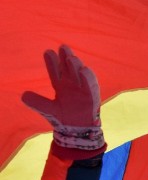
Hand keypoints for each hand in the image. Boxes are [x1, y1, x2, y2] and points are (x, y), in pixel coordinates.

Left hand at [22, 45, 104, 160]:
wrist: (77, 132)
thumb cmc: (63, 119)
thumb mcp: (48, 109)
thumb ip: (37, 102)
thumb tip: (23, 95)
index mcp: (61, 86)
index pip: (56, 72)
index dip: (52, 62)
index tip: (48, 52)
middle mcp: (72, 85)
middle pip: (69, 68)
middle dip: (66, 58)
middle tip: (63, 47)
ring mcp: (83, 90)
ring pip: (80, 74)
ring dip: (76, 66)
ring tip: (72, 58)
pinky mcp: (92, 96)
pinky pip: (91, 86)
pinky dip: (88, 78)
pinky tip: (84, 70)